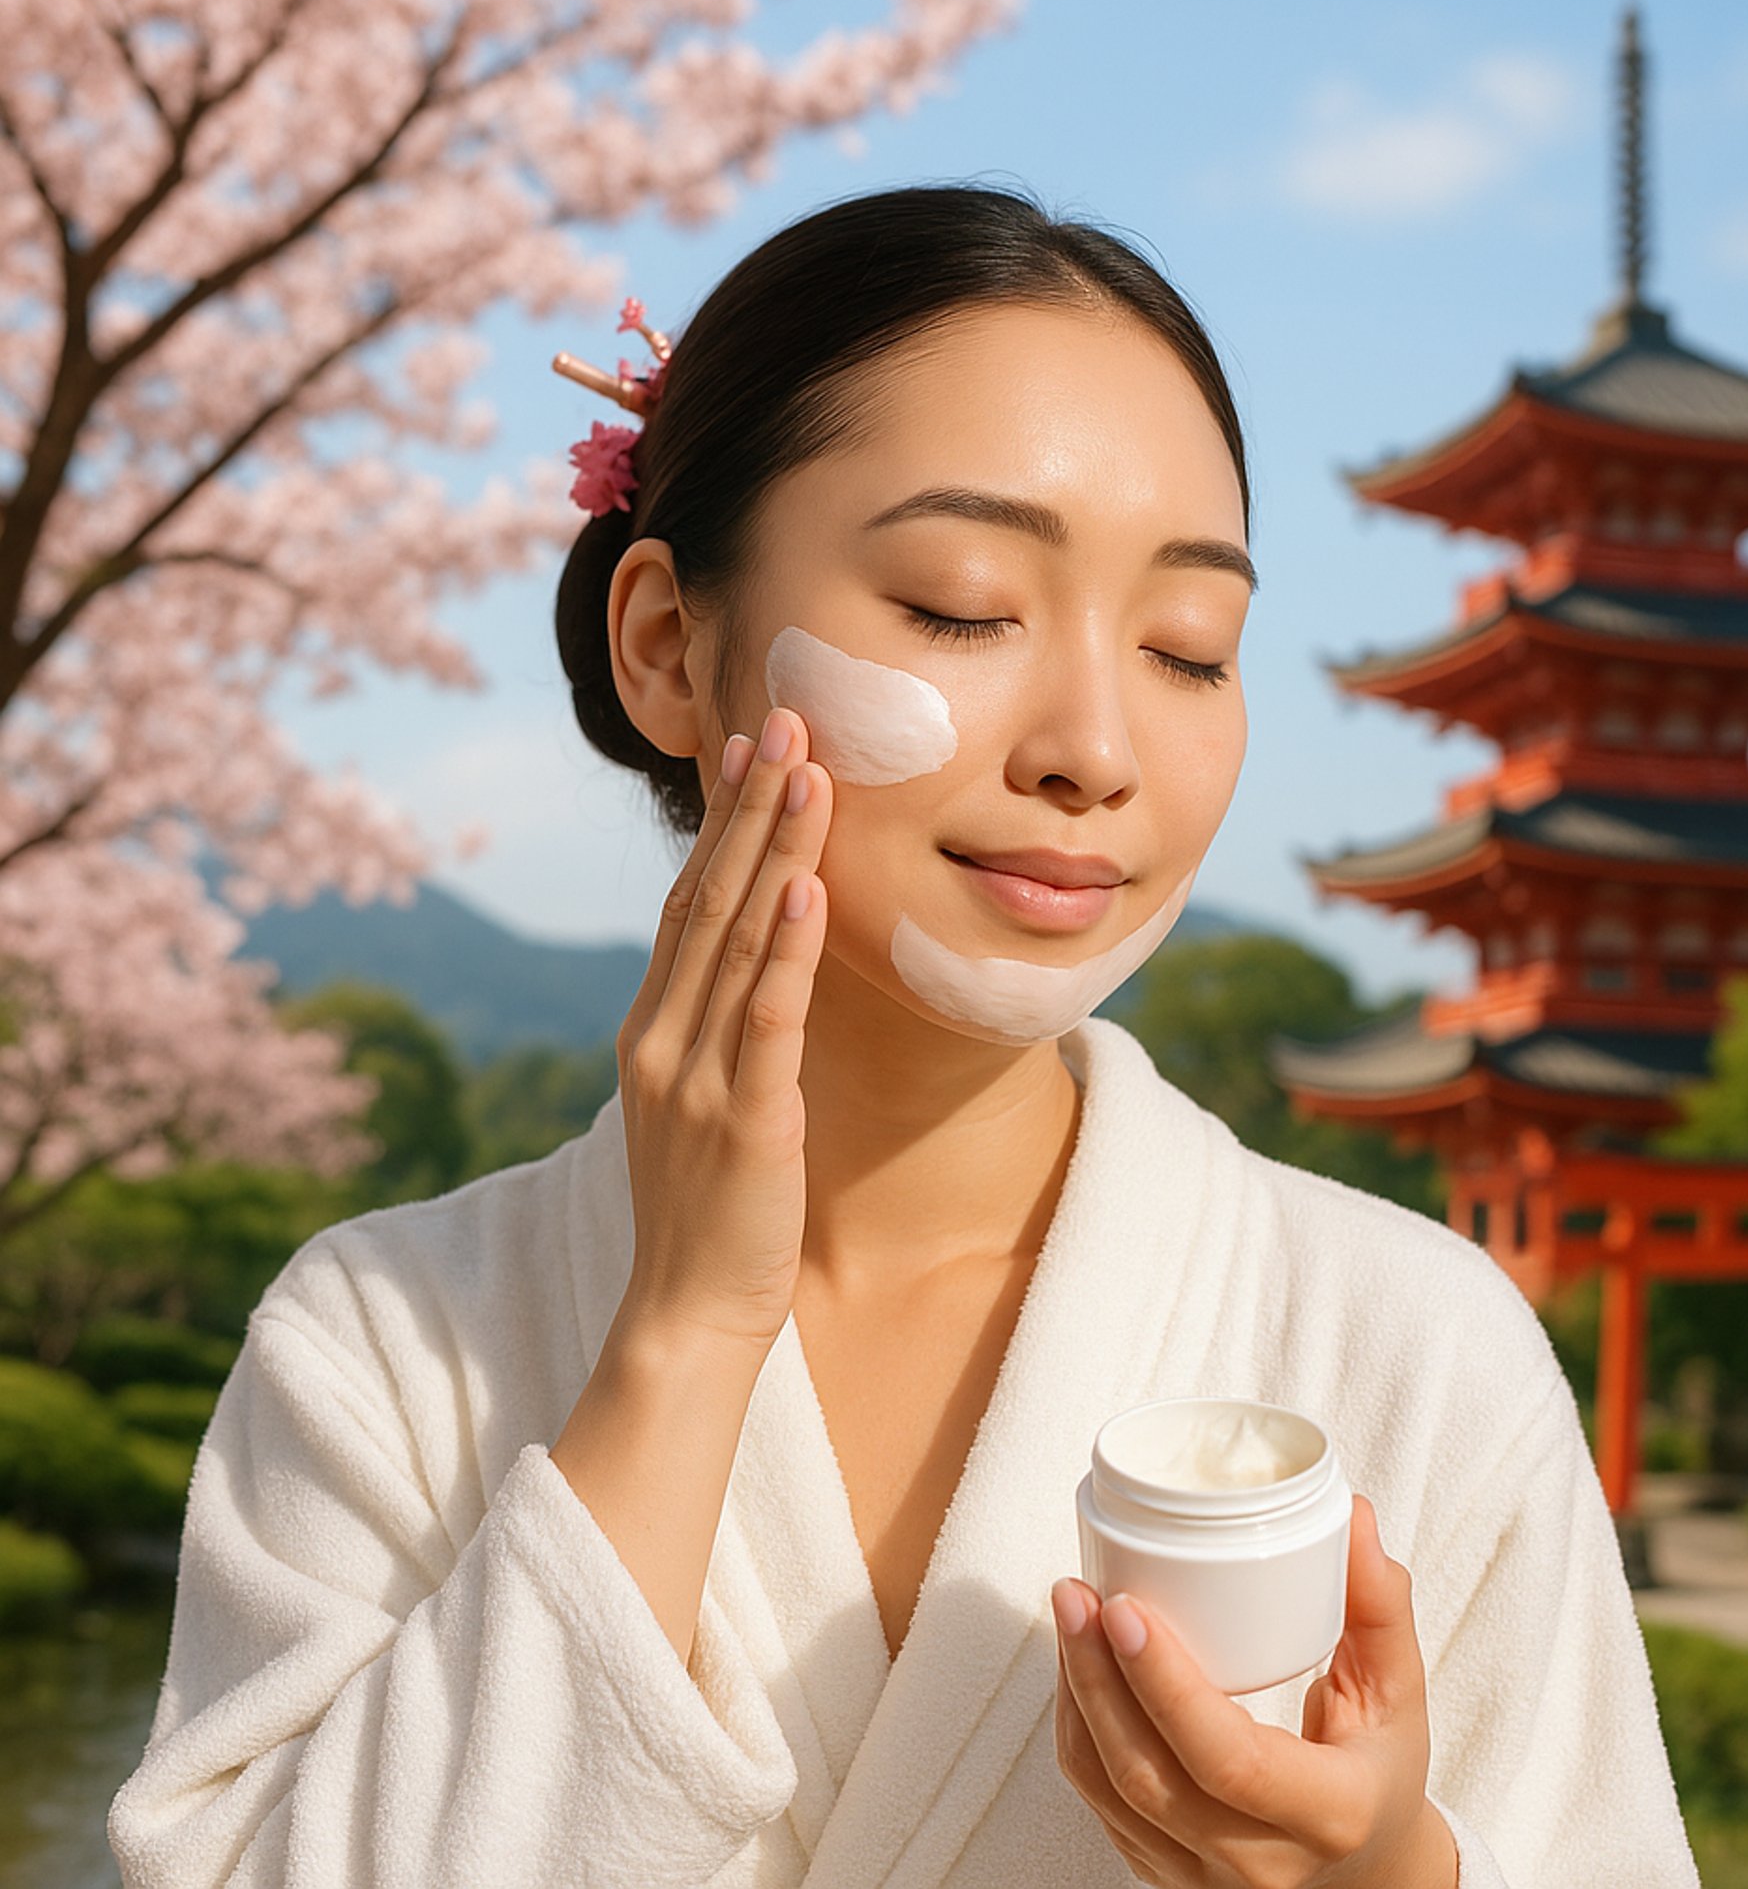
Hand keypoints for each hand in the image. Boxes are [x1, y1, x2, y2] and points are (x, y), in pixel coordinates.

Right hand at [610, 703, 834, 1352]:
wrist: (687, 1315)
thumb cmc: (705, 1211)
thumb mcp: (698, 1103)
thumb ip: (712, 1032)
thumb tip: (751, 969)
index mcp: (651, 1031)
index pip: (688, 905)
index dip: (722, 825)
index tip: (754, 751)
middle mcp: (662, 1038)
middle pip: (707, 899)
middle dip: (748, 808)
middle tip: (784, 720)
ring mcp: (697, 1075)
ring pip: (736, 940)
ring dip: (773, 850)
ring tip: (807, 772)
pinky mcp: (745, 1118)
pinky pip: (767, 1018)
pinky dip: (787, 949)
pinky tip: (808, 888)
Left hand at [1051, 1494, 1457, 1888]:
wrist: (1365, 1871)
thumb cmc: (1379, 1772)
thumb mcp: (1398, 1693)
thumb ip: (1378, 1604)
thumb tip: (1353, 1515)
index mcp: (1330, 1816)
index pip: (1229, 1760)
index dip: (1166, 1684)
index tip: (1125, 1606)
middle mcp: (1262, 1866)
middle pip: (1148, 1777)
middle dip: (1098, 1676)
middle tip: (1077, 1591)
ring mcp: (1205, 1881)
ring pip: (1109, 1790)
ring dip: (1076, 1695)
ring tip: (1069, 1612)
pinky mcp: (1163, 1873)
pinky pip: (1100, 1802)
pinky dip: (1079, 1727)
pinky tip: (1077, 1663)